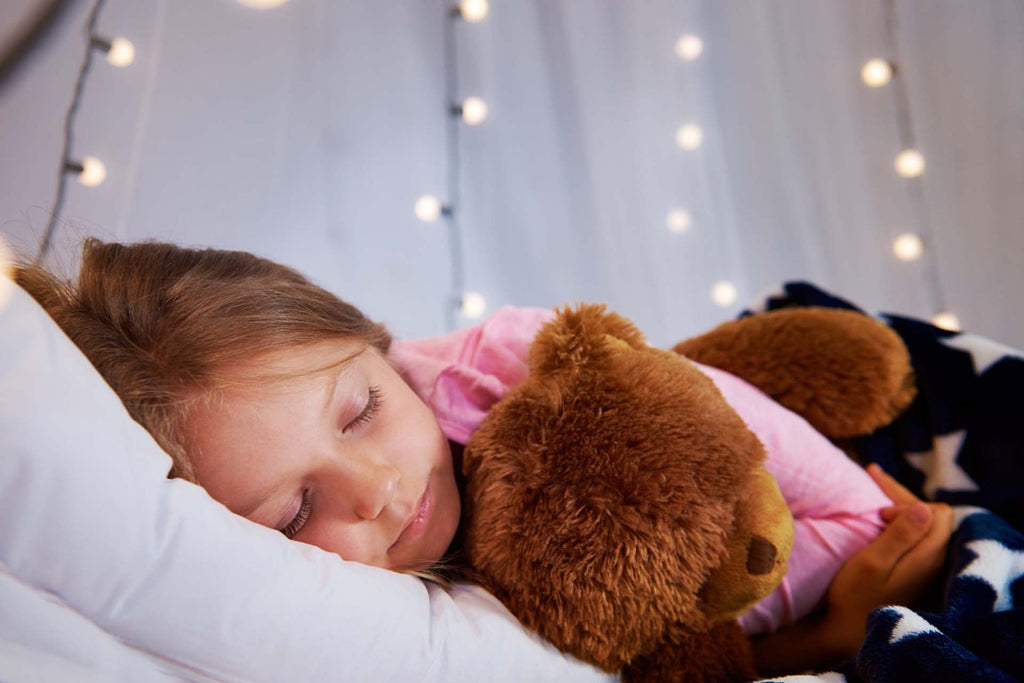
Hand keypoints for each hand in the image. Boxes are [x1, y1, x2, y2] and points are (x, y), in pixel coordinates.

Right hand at [821, 464, 953, 657]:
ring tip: (873, 481)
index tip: (879, 515)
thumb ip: (900, 536)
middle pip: (931, 515)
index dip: (909, 504)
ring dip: (898, 502)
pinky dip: (897, 516)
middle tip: (872, 474)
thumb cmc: (855, 595)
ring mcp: (923, 566)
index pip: (938, 512)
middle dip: (901, 494)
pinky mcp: (911, 569)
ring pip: (922, 522)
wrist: (847, 630)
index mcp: (926, 555)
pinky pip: (912, 533)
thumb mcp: (872, 562)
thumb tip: (924, 507)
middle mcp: (931, 559)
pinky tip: (880, 511)